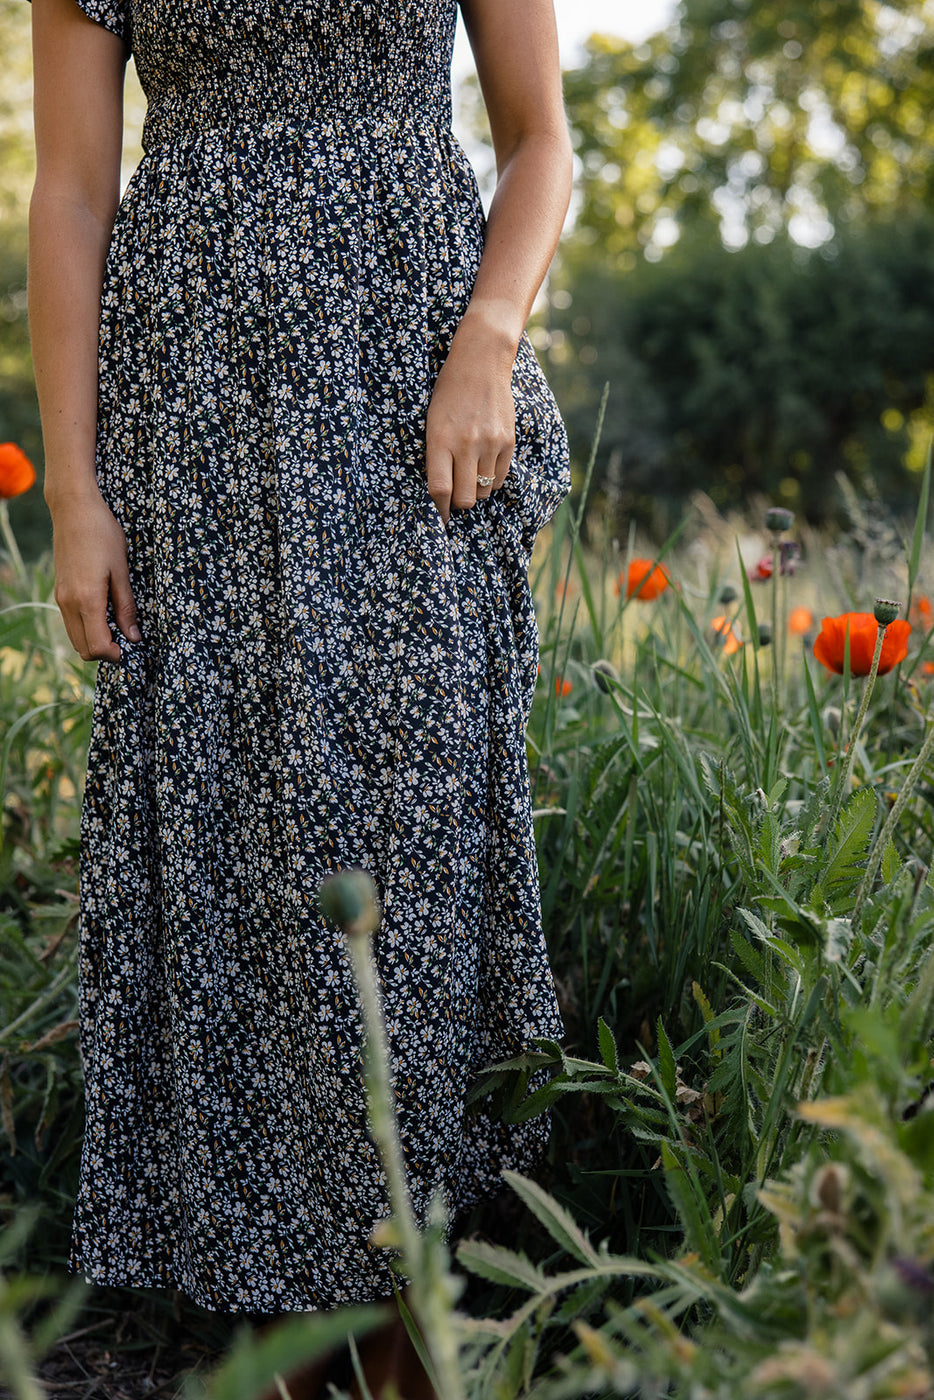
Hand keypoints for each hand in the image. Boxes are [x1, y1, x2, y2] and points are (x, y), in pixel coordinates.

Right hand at [49, 490, 139, 662]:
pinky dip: (86, 627)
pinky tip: (104, 613)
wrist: (74, 509)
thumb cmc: (102, 534)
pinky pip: (70, 622)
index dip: (115, 655)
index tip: (130, 648)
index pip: (97, 646)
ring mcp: (60, 597)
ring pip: (75, 637)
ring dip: (94, 640)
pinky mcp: (59, 590)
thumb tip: (134, 636)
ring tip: (117, 626)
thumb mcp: (121, 571)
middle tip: (125, 641)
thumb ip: (126, 607)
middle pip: (83, 649)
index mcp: (86, 599)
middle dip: (104, 652)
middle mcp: (68, 603)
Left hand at [425, 316, 516, 526]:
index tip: (438, 518)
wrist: (481, 363)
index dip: (438, 511)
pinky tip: (482, 467)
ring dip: (473, 491)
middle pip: (464, 499)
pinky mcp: (507, 442)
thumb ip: (436, 456)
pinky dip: (489, 481)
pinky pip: (499, 480)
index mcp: (440, 440)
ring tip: (468, 475)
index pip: (439, 490)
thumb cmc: (448, 394)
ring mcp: (490, 444)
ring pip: (482, 492)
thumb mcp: (431, 423)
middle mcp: (466, 445)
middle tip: (453, 497)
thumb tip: (442, 494)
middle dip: (457, 504)